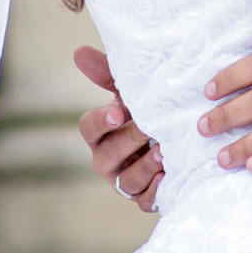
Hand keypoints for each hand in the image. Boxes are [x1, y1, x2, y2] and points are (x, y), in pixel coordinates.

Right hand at [75, 46, 162, 211]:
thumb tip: (78, 51)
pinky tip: (167, 176)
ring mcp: (123, 181)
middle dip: (128, 141)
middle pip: (108, 155)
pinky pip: (144, 201)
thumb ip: (106, 74)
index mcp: (100, 134)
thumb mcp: (127, 92)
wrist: (172, 140)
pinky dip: (154, 191)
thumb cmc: (143, 111)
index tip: (118, 111)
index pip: (89, 128)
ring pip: (127, 180)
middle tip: (148, 128)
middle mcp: (107, 160)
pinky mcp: (142, 198)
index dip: (101, 120)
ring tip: (162, 152)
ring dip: (144, 167)